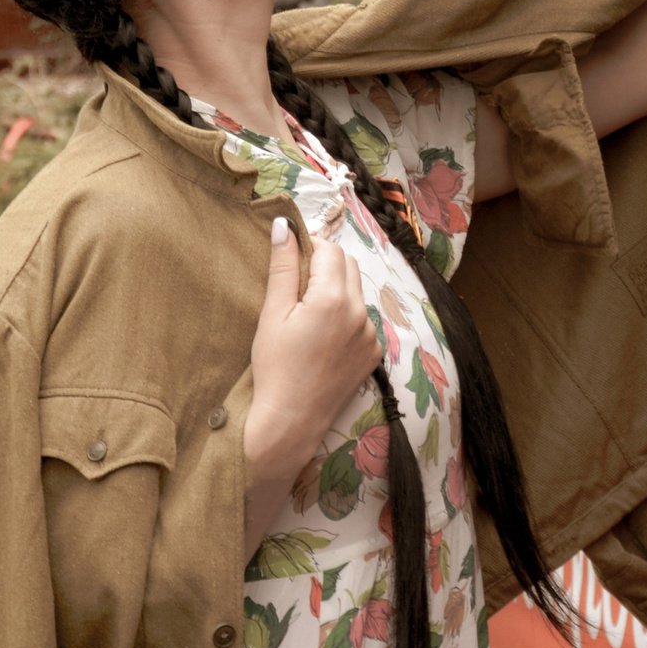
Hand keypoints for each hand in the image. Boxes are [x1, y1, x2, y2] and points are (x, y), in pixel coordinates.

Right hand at [242, 219, 378, 548]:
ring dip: (335, 291)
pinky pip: (361, 320)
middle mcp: (359, 313)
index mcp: (333, 298)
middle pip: (348, 267)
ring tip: (306, 316)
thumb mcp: (272, 313)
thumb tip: (284, 225)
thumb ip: (283, 266)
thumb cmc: (274, 368)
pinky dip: (345, 317)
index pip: (331, 250)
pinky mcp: (373, 354)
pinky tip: (321, 338)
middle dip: (326, 265)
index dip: (311, 247)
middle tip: (297, 285)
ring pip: (355, 293)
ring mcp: (370, 335)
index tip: (292, 257)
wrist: (290, 422)